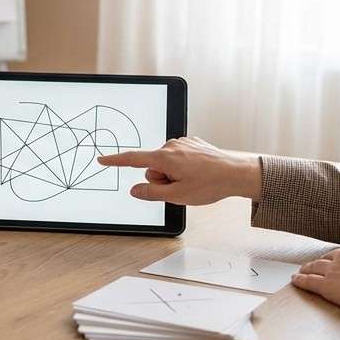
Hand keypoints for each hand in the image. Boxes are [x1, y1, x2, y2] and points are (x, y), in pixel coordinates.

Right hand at [97, 137, 261, 205]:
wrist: (237, 173)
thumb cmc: (210, 184)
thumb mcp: (177, 196)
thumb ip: (152, 193)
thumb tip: (135, 190)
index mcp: (165, 157)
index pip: (134, 159)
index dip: (116, 160)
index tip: (102, 159)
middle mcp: (172, 146)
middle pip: (153, 167)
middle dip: (162, 179)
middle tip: (182, 187)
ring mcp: (183, 143)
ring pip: (166, 163)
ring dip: (174, 174)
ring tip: (194, 180)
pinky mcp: (192, 143)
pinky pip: (178, 158)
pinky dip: (184, 167)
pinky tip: (199, 172)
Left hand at [291, 239, 339, 309]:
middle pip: (330, 256)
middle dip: (324, 261)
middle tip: (317, 264)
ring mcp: (335, 268)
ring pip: (317, 266)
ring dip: (308, 268)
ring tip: (303, 270)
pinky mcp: (326, 284)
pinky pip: (309, 281)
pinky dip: (301, 280)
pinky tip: (295, 280)